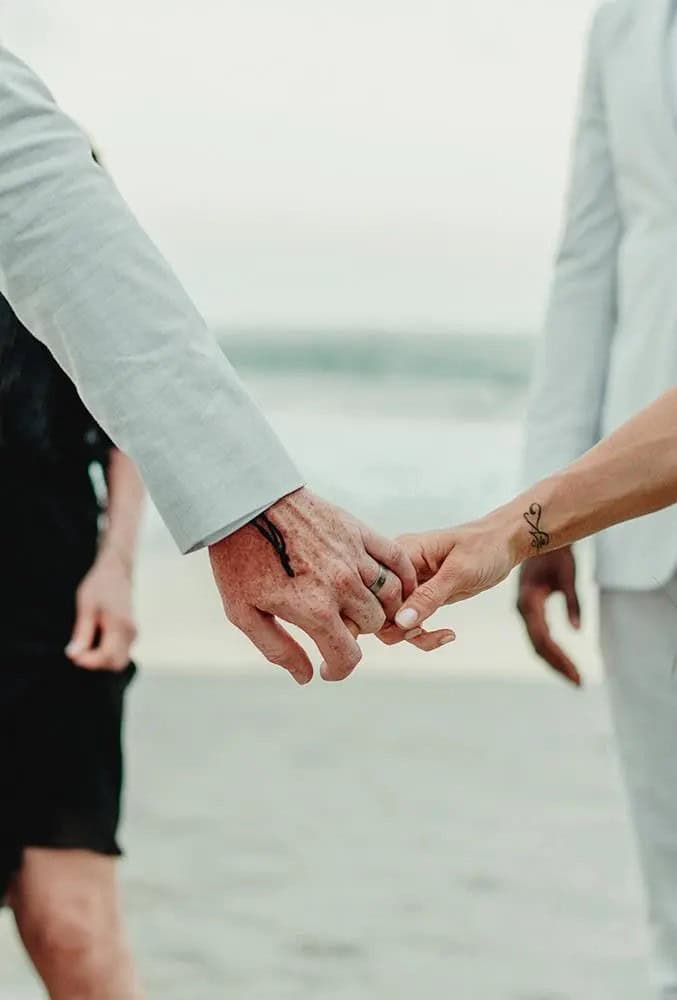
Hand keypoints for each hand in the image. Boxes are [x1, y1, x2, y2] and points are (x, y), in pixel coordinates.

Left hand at [65, 546, 136, 670]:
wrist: (117, 571)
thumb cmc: (100, 585)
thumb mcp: (86, 606)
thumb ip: (82, 633)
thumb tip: (73, 655)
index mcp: (120, 624)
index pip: (106, 656)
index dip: (88, 661)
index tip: (72, 654)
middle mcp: (131, 632)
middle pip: (116, 664)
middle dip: (96, 664)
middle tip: (78, 651)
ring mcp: (134, 633)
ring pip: (119, 660)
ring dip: (101, 660)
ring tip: (84, 645)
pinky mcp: (132, 633)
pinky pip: (121, 653)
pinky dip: (107, 654)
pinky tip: (94, 640)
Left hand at [209, 488, 417, 683]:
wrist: (243, 505)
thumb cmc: (239, 560)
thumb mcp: (244, 613)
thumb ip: (278, 649)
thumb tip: (306, 676)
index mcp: (315, 609)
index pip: (347, 655)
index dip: (338, 669)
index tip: (327, 668)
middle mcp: (342, 584)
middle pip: (373, 623)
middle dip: (355, 633)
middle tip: (334, 628)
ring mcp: (353, 555)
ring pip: (391, 593)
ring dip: (381, 606)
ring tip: (362, 609)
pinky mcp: (357, 530)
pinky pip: (396, 557)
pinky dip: (403, 576)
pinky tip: (396, 585)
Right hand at [385, 515, 517, 635]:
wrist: (504, 543)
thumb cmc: (484, 547)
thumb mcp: (458, 572)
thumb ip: (429, 596)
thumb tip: (401, 621)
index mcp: (402, 553)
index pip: (376, 587)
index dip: (387, 610)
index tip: (413, 622)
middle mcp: (400, 569)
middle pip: (380, 607)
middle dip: (399, 628)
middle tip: (424, 632)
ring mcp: (410, 584)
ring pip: (394, 620)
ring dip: (413, 635)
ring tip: (442, 635)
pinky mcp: (421, 596)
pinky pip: (411, 622)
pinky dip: (424, 634)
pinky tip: (447, 634)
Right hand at [516, 547, 581, 686]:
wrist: (538, 533)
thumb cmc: (555, 552)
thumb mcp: (569, 575)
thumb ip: (574, 602)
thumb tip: (577, 629)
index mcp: (529, 602)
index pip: (544, 639)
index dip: (560, 659)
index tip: (576, 675)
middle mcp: (524, 608)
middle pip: (539, 646)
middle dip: (558, 665)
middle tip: (578, 683)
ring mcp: (525, 608)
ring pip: (537, 642)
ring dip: (554, 660)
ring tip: (573, 675)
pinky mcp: (530, 607)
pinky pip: (538, 633)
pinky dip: (550, 648)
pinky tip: (562, 658)